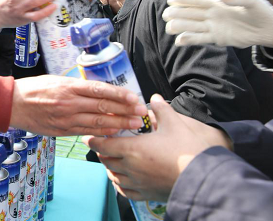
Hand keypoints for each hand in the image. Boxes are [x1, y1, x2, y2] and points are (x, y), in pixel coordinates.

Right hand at [9, 76, 147, 136]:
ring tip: (135, 125)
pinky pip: (87, 132)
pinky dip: (102, 132)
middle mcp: (70, 102)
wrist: (12, 104)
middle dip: (125, 111)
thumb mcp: (56, 79)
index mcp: (69, 86)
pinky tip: (115, 133)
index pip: (100, 90)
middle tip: (141, 113)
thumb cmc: (34, 89)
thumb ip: (77, 86)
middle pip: (103, 107)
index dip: (120, 94)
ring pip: (98, 122)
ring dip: (119, 124)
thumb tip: (98, 90)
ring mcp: (66, 118)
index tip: (134, 97)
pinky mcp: (62, 130)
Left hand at [83, 94, 231, 201]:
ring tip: (112, 160)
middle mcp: (130, 168)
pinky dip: (119, 184)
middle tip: (103, 146)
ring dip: (110, 168)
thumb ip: (162, 109)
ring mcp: (138, 183)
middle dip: (102, 152)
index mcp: (132, 149)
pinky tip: (122, 180)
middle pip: (106, 161)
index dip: (94, 141)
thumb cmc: (188, 150)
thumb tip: (155, 98)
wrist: (204, 178)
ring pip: (114, 176)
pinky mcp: (147, 194)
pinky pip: (125, 191)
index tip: (89, 137)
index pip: (103, 146)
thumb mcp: (174, 124)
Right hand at [163, 0, 272, 47]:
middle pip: (190, 13)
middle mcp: (212, 14)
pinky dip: (189, 40)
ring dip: (180, 26)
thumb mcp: (251, 0)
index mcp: (217, 3)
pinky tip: (179, 42)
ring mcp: (213, 26)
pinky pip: (200, 39)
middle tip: (165, 15)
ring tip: (169, 28)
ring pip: (192, 26)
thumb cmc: (260, 10)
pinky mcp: (217, 38)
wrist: (267, 28)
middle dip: (177, 13)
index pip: (196, 0)